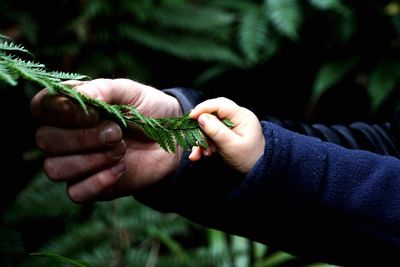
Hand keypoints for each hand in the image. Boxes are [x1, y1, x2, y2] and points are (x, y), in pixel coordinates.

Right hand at [31, 78, 182, 202]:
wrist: (173, 140)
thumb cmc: (148, 111)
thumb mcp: (130, 91)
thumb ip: (104, 90)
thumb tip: (79, 97)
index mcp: (70, 108)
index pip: (41, 108)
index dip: (60, 111)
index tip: (93, 112)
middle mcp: (67, 136)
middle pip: (45, 140)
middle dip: (83, 137)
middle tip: (117, 132)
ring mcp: (78, 163)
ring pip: (55, 169)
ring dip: (90, 159)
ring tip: (121, 149)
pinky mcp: (93, 186)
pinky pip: (76, 193)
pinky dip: (98, 181)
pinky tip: (121, 168)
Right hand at [189, 97, 264, 172]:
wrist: (258, 171)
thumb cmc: (249, 158)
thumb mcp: (231, 145)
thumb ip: (216, 131)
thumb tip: (201, 117)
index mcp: (241, 116)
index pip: (219, 104)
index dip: (203, 108)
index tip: (191, 117)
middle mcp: (236, 117)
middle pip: (213, 114)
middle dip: (201, 128)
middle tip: (195, 139)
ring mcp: (231, 126)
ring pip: (209, 127)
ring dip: (202, 140)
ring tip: (202, 154)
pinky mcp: (226, 134)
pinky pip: (212, 135)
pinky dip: (205, 144)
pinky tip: (201, 155)